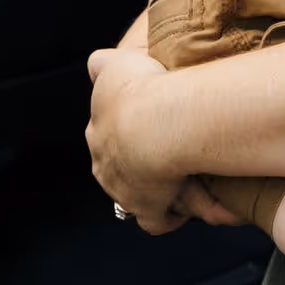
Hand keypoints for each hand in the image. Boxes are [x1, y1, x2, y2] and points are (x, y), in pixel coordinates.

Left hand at [85, 45, 192, 233]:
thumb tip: (98, 62)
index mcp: (98, 132)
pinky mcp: (147, 210)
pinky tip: (187, 209)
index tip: (147, 126)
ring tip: (183, 180)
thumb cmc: (139, 90)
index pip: (105, 138)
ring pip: (137, 195)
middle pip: (119, 169)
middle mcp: (105, 165)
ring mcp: (124, 191)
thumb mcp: (115, 63)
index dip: (126, 133)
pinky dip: (171, 217)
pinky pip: (157, 222)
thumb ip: (103, 63)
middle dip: (138, 164)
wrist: (155, 124)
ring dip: (158, 189)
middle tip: (167, 155)